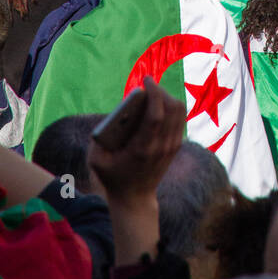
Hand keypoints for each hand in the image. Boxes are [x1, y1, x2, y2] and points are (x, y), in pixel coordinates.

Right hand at [89, 77, 185, 204]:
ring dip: (167, 97)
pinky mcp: (176, 145)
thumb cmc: (113, 177)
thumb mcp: (97, 161)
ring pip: (179, 111)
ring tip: (153, 93)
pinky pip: (180, 118)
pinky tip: (160, 104)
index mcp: (143, 148)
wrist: (135, 198)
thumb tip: (110, 115)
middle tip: (148, 86)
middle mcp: (161, 146)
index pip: (156, 115)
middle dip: (160, 91)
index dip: (154, 93)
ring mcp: (171, 146)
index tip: (146, 80)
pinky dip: (172, 106)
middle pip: (171, 108)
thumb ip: (97, 139)